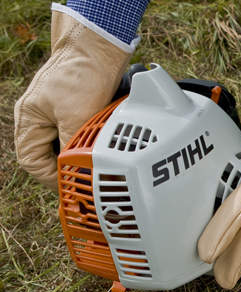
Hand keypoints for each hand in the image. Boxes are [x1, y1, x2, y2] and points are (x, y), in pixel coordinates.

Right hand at [14, 8, 130, 189]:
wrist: (100, 48)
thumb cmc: (83, 76)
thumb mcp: (76, 118)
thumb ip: (71, 147)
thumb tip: (75, 171)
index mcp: (30, 118)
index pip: (31, 160)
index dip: (49, 177)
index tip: (69, 184)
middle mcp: (39, 116)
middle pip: (45, 153)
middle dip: (63, 166)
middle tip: (83, 177)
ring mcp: (56, 111)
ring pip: (62, 143)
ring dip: (75, 154)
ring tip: (91, 162)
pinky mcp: (74, 106)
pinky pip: (74, 131)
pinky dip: (84, 141)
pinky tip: (97, 145)